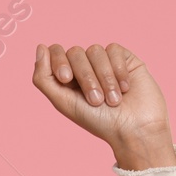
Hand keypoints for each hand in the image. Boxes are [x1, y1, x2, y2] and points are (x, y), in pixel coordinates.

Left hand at [33, 42, 173, 163]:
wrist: (134, 128)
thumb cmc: (98, 121)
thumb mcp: (63, 103)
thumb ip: (44, 78)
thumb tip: (40, 47)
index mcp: (68, 79)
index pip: (56, 53)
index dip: (58, 61)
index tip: (65, 78)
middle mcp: (86, 68)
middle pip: (75, 52)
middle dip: (84, 77)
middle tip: (95, 100)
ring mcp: (106, 63)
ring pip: (95, 50)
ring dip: (103, 78)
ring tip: (112, 100)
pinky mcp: (126, 59)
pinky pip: (114, 50)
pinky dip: (117, 71)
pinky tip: (125, 88)